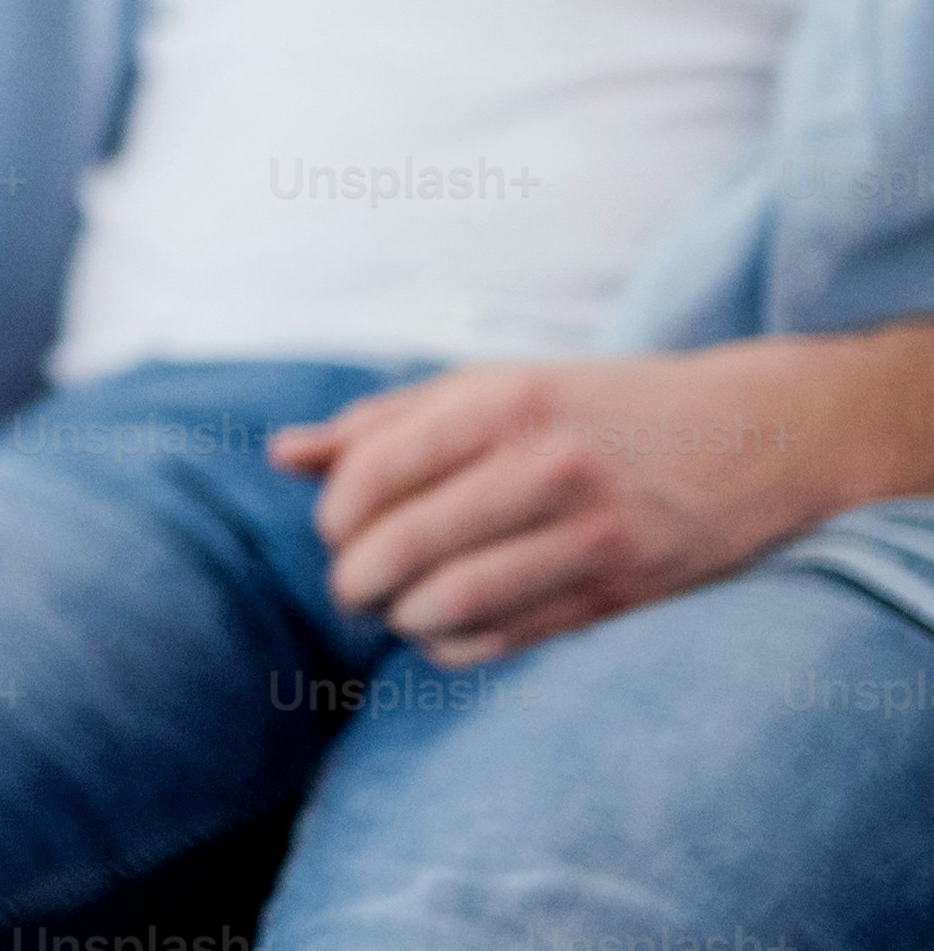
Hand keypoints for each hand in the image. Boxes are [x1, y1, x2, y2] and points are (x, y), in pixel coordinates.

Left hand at [265, 346, 869, 667]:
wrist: (753, 437)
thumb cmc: (593, 408)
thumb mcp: (490, 388)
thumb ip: (383, 422)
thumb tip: (281, 455)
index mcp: (501, 401)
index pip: (371, 473)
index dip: (335, 516)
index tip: (336, 530)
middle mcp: (545, 465)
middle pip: (401, 544)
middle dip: (354, 578)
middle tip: (350, 585)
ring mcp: (591, 533)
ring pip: (450, 602)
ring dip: (401, 618)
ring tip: (395, 609)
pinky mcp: (623, 592)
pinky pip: (507, 638)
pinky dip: (454, 646)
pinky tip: (445, 632)